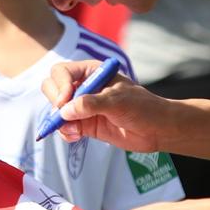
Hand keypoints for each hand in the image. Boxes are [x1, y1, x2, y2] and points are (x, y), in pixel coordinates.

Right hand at [41, 60, 173, 151]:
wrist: (157, 129)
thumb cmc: (142, 107)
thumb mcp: (117, 101)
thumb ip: (91, 104)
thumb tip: (64, 111)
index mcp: (91, 72)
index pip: (62, 72)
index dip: (60, 86)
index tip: (65, 102)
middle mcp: (84, 87)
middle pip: (53, 88)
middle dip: (56, 103)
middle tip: (64, 116)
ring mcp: (83, 107)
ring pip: (56, 110)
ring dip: (59, 121)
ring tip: (74, 130)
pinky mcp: (85, 124)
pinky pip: (65, 127)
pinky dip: (65, 132)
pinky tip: (76, 136)